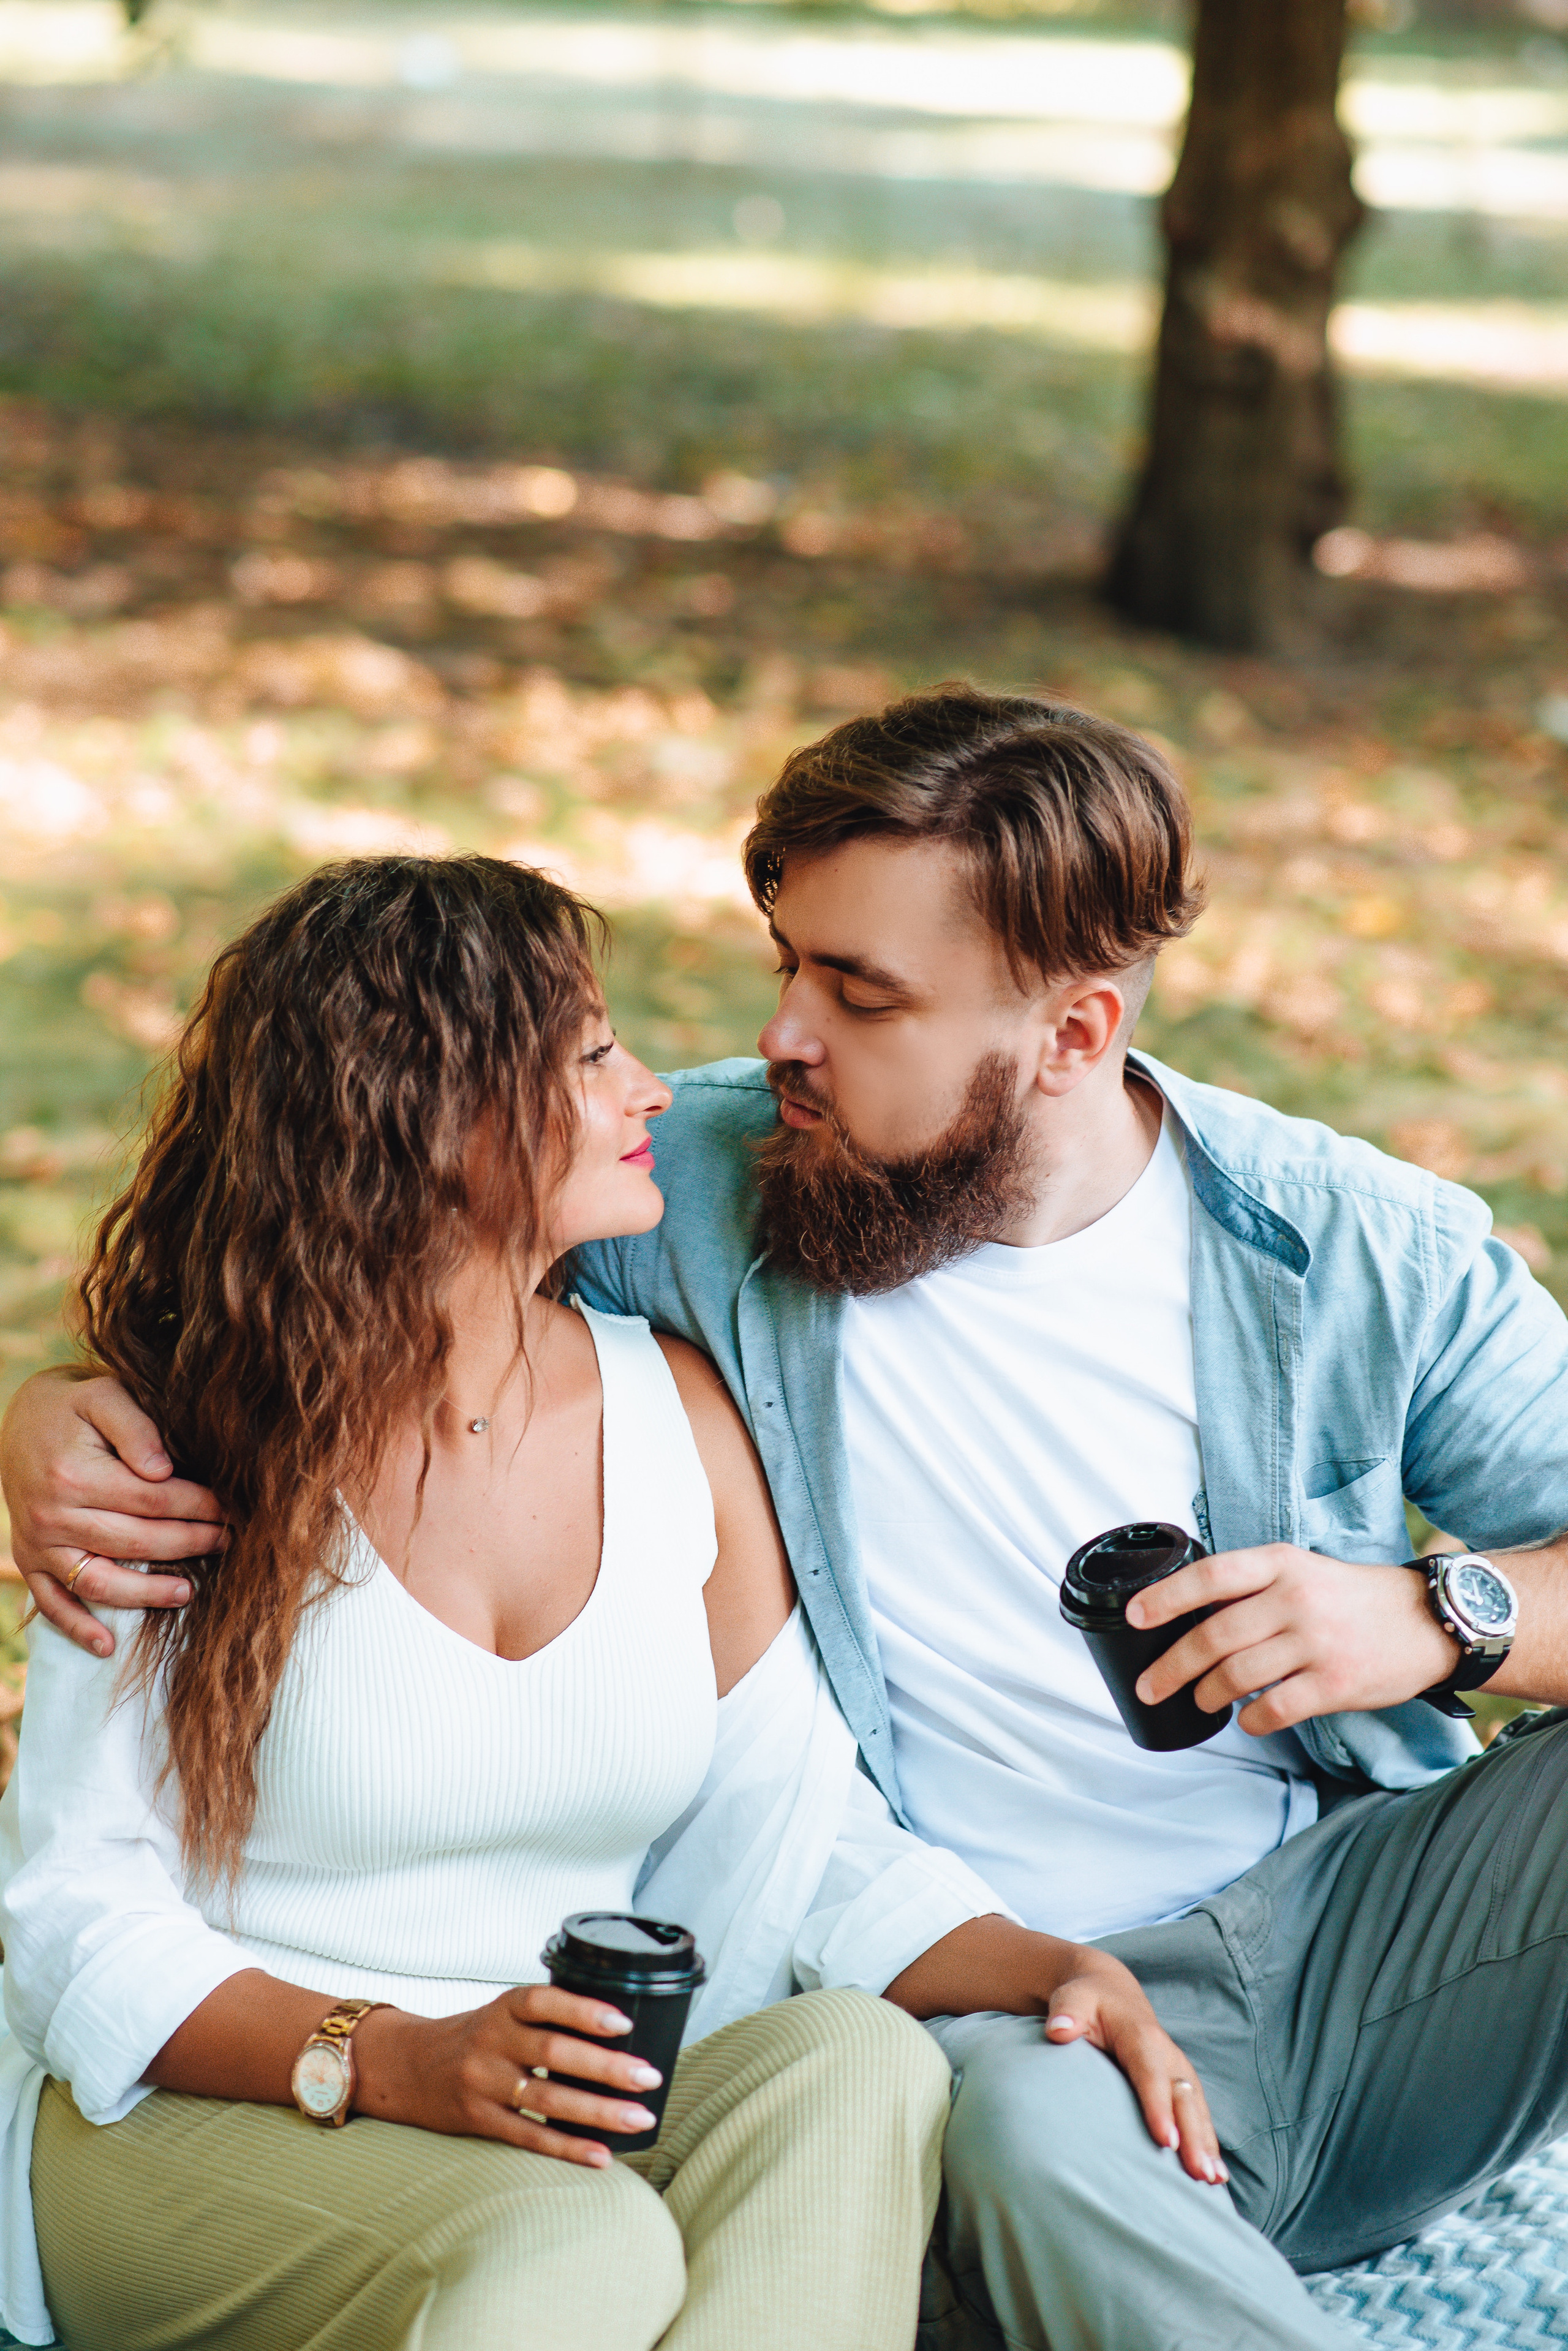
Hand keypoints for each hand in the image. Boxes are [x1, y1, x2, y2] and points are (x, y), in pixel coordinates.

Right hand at [1, 1370, 221, 1658]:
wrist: (19, 1419)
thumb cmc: (73, 1406)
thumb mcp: (103, 1396)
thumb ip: (136, 1428)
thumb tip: (164, 1470)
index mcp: (75, 1474)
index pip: (152, 1500)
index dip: (198, 1506)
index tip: (232, 1507)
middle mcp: (52, 1514)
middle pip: (135, 1541)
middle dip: (189, 1543)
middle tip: (227, 1541)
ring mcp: (39, 1543)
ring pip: (99, 1580)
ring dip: (146, 1594)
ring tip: (188, 1593)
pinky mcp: (29, 1560)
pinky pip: (51, 1602)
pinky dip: (77, 1627)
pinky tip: (107, 1646)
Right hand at [355, 1987, 663, 2168]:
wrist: (406, 2067)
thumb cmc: (474, 2038)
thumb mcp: (502, 2014)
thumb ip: (546, 2019)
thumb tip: (620, 2032)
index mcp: (502, 2009)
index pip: (544, 2001)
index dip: (583, 2010)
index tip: (623, 2022)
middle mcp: (491, 2043)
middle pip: (554, 2053)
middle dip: (607, 2067)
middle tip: (649, 2077)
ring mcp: (483, 2084)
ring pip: (547, 2099)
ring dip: (599, 2111)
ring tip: (640, 2118)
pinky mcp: (479, 2121)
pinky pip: (529, 2136)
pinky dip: (568, 2147)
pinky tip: (602, 2156)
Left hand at [1042, 1947, 1226, 2185]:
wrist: (1109, 1992)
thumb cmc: (1087, 2000)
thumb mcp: (1073, 1999)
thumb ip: (1067, 2012)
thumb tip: (1058, 2030)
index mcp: (1142, 2035)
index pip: (1151, 2074)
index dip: (1159, 2106)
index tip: (1165, 2141)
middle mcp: (1168, 2054)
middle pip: (1183, 2097)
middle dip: (1193, 2136)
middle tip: (1198, 2174)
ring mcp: (1177, 2070)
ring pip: (1197, 2109)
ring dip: (1206, 2144)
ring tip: (1213, 2182)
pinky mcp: (1180, 2083)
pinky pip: (1198, 2114)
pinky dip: (1208, 2143)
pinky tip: (1216, 2176)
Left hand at [1129, 1543, 1457, 1732]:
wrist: (1428, 1621)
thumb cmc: (1353, 1598)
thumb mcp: (1303, 1571)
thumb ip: (1253, 1588)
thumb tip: (1190, 1614)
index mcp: (1282, 1563)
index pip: (1210, 1576)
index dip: (1166, 1597)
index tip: (1134, 1617)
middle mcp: (1296, 1599)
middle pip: (1214, 1635)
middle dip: (1172, 1666)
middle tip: (1149, 1686)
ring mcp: (1317, 1642)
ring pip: (1237, 1675)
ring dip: (1207, 1694)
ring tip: (1200, 1701)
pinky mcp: (1337, 1683)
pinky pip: (1275, 1708)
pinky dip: (1252, 1720)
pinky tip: (1247, 1720)